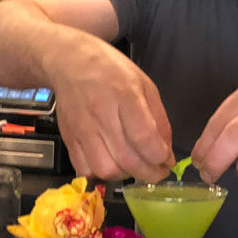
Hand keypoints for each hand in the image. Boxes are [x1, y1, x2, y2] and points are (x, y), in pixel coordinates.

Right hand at [49, 39, 174, 181]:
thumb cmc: (111, 70)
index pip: (144, 137)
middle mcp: (101, 114)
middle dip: (149, 173)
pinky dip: (102, 175)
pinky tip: (113, 164)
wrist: (69, 62)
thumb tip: (166, 151)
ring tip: (135, 166)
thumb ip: (158, 118)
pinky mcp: (68, 139)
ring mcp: (82, 129)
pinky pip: (85, 170)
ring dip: (126, 175)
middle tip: (158, 171)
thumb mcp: (144, 85)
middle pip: (127, 159)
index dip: (160, 156)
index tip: (168, 160)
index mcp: (124, 96)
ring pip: (106, 170)